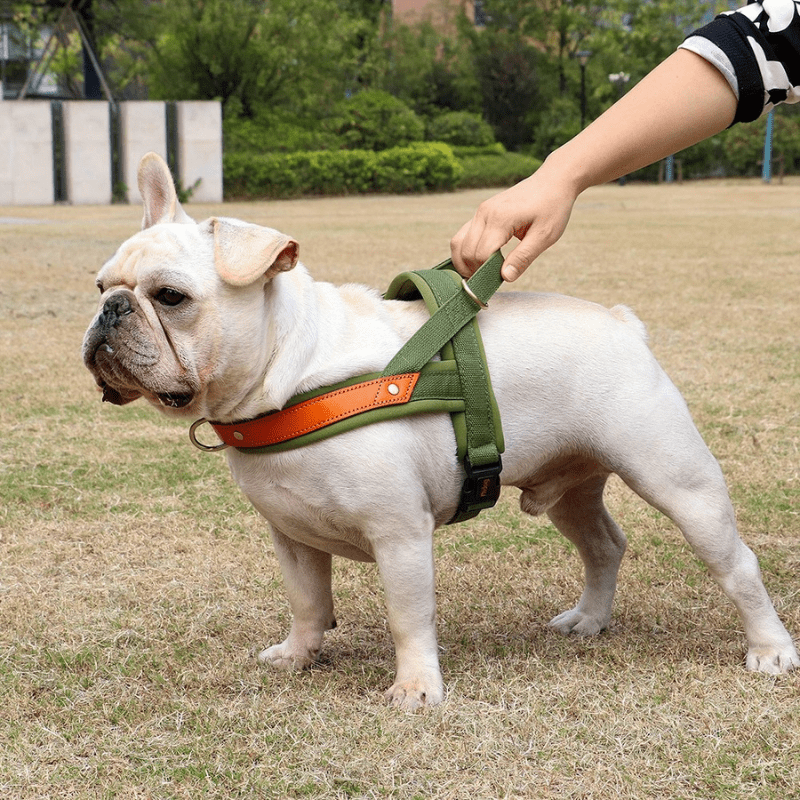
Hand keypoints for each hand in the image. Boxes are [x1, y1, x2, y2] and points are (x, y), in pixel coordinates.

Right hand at [450, 167, 578, 280]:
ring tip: (480, 274)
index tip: (498, 281)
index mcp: (500, 218)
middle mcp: (484, 213)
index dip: (486, 272)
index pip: (481, 254)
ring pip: (458, 242)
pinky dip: (466, 251)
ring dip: (464, 262)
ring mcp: (480, 211)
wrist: (553, 181)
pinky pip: (464, 235)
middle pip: (465, 250)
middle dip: (473, 270)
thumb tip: (505, 277)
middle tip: (489, 282)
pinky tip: (479, 261)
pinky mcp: (481, 212)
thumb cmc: (553, 207)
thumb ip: (523, 257)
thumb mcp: (545, 236)